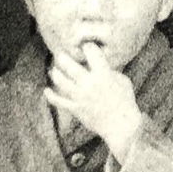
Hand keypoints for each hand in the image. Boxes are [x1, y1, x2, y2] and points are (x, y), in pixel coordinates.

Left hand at [44, 43, 144, 164]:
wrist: (122, 125)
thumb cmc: (126, 101)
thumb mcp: (122, 80)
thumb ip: (110, 70)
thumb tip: (99, 64)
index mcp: (103, 74)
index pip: (91, 53)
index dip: (87, 46)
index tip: (85, 46)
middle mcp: (90, 84)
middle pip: (70, 65)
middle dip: (63, 57)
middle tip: (61, 53)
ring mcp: (81, 97)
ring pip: (61, 81)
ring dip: (55, 73)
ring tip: (54, 69)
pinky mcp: (76, 109)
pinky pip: (59, 101)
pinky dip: (51, 96)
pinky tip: (47, 90)